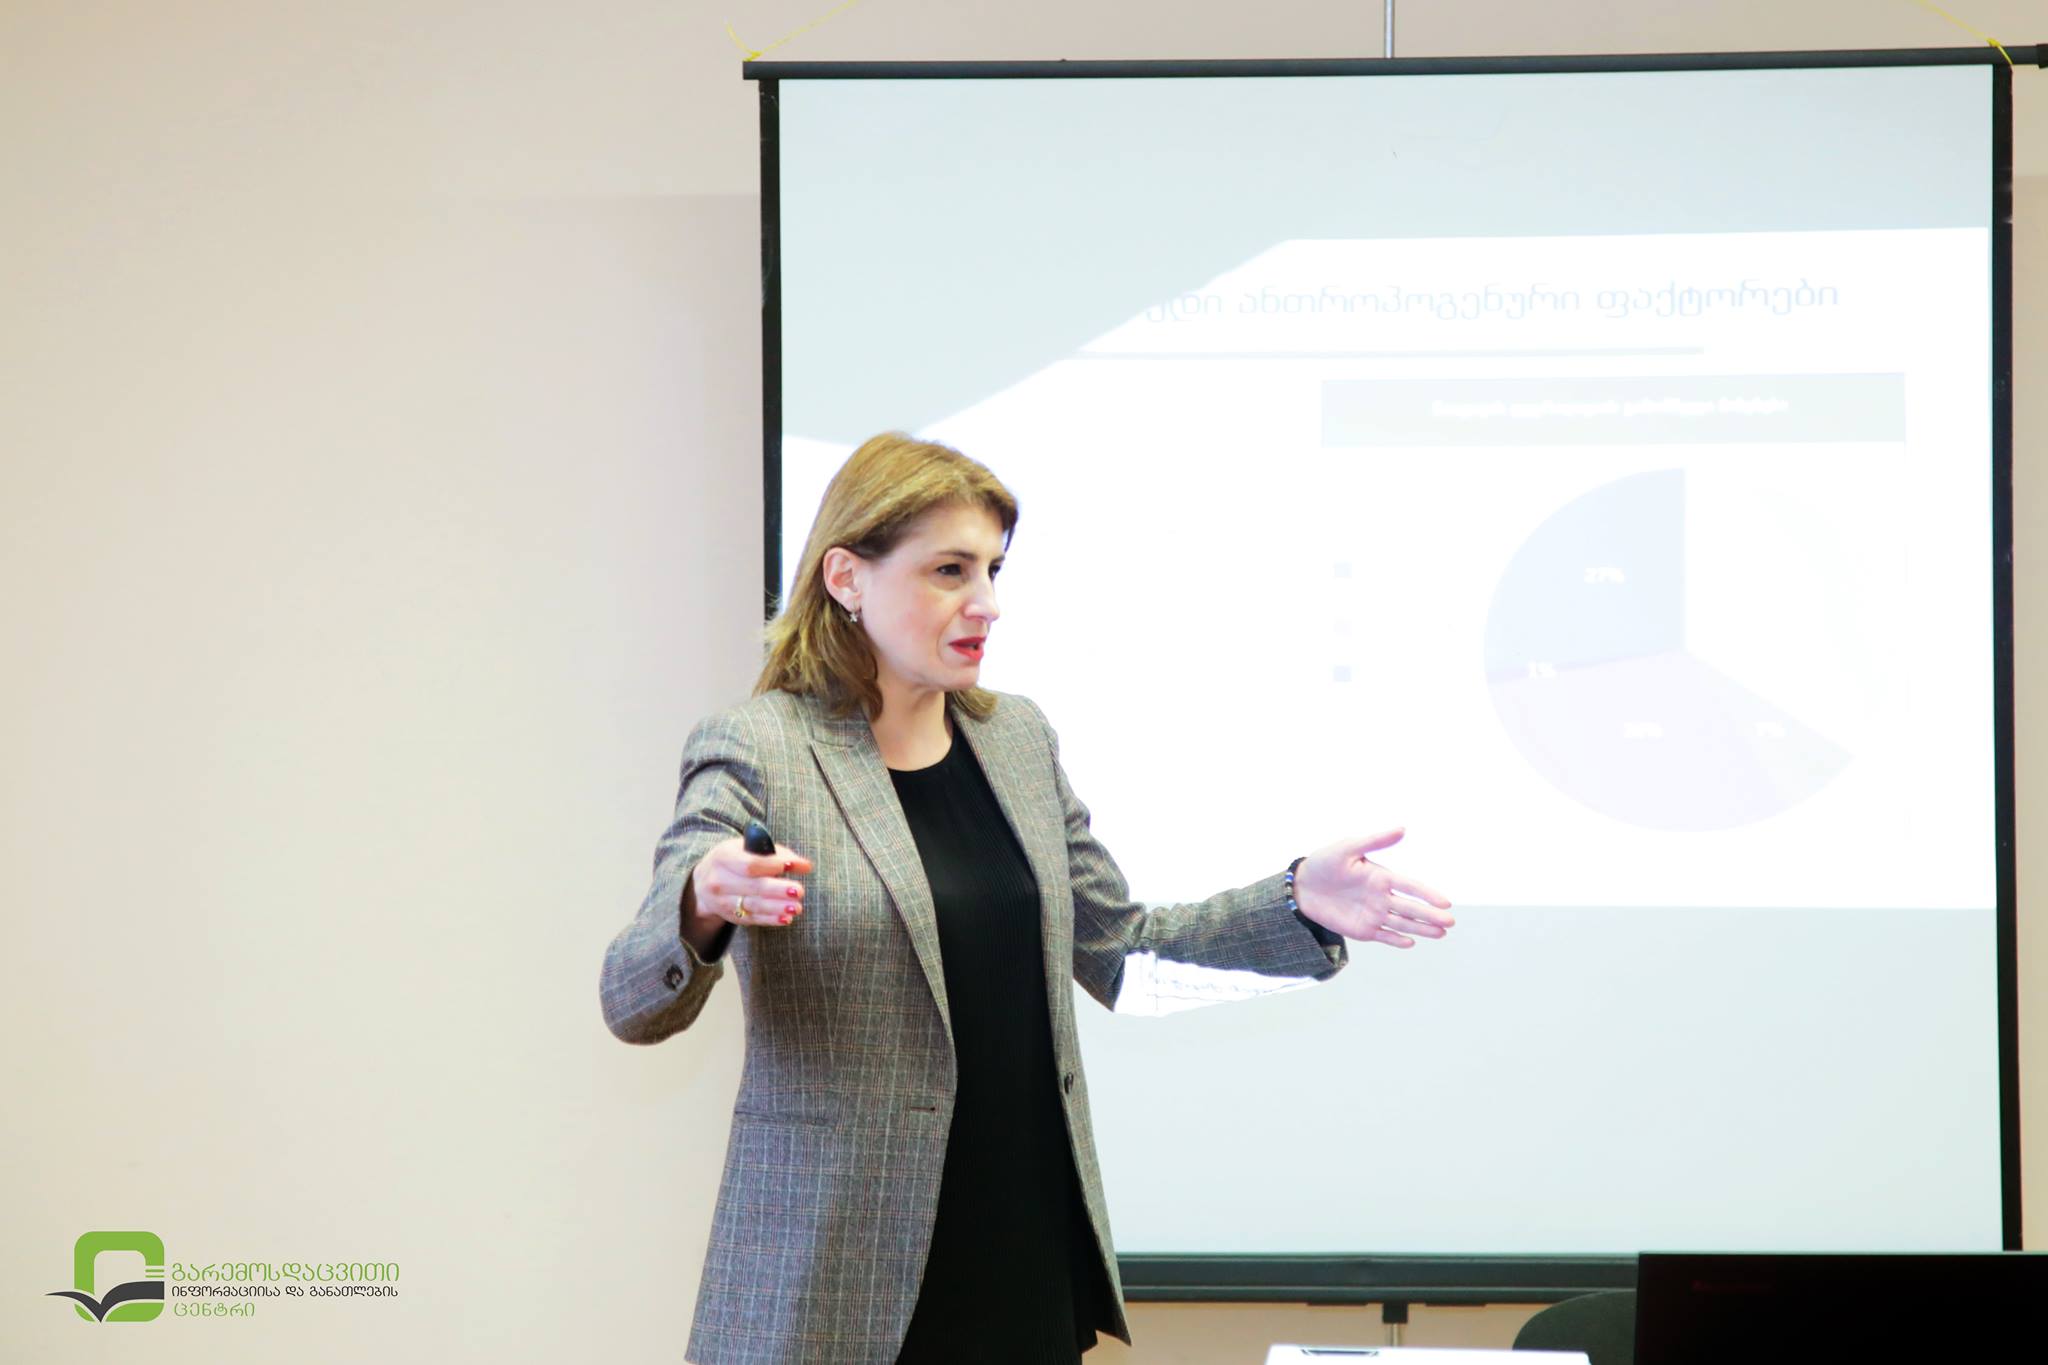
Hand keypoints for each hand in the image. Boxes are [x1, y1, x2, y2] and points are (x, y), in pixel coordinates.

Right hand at [689, 837, 813, 931]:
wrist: (702, 884)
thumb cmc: (733, 860)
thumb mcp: (746, 849)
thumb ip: (776, 854)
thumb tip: (804, 865)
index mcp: (723, 857)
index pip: (749, 864)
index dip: (771, 866)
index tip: (791, 866)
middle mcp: (719, 880)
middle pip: (753, 886)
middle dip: (778, 889)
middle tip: (798, 891)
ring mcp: (723, 901)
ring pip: (754, 905)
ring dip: (777, 907)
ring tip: (796, 907)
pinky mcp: (731, 916)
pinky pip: (753, 919)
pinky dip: (770, 919)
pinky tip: (785, 918)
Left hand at [1291, 828, 1452, 948]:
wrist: (1302, 886)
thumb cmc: (1325, 862)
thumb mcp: (1348, 848)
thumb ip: (1374, 841)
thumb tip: (1402, 829)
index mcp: (1382, 877)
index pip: (1410, 886)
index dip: (1427, 894)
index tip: (1445, 902)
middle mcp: (1382, 897)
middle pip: (1411, 908)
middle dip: (1430, 915)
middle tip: (1450, 921)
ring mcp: (1374, 914)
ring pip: (1403, 923)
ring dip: (1421, 928)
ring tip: (1441, 933)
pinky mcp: (1363, 930)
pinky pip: (1384, 936)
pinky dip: (1397, 940)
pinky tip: (1410, 942)